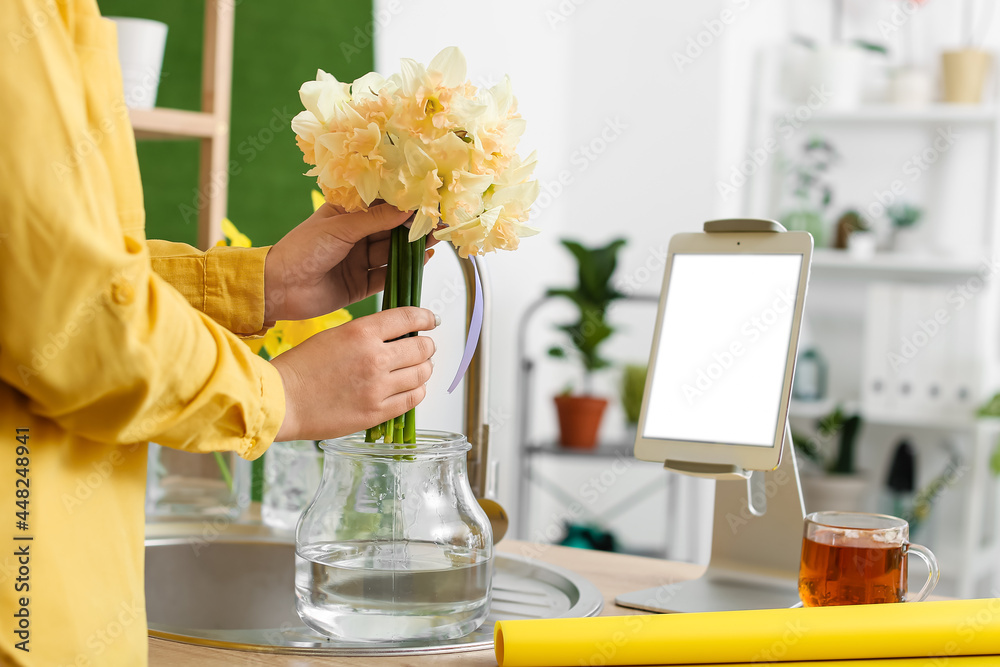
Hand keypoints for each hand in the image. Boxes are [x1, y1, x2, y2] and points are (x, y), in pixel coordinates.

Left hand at [264, 203, 436, 321]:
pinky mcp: (361, 285)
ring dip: (412, 247)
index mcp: (345, 214)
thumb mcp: (340, 228)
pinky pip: (388, 275)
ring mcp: (358, 261)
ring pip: (392, 252)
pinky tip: (422, 260)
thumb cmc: (301, 250)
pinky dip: (404, 269)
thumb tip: (406, 207)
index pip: (380, 205)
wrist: (279, 288)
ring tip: (434, 239)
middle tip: (437, 222)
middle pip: (390, 230)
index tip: (427, 200)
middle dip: (413, 226)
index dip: (403, 203)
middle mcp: (354, 236)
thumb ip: (374, 220)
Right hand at [270, 307, 436, 440]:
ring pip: (421, 374)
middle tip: (425, 347)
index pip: (408, 317)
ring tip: (420, 368)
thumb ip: (367, 334)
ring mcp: (378, 387)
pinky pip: (412, 399)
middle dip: (427, 346)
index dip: (426, 317)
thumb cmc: (301, 367)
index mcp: (362, 332)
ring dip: (424, 369)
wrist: (283, 400)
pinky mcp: (376, 412)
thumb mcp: (335, 335)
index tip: (431, 319)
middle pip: (422, 347)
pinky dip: (418, 391)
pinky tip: (412, 388)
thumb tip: (397, 336)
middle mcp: (375, 358)